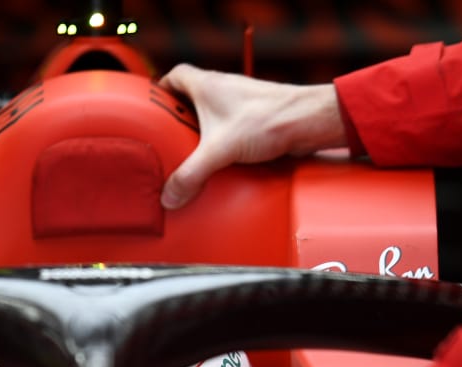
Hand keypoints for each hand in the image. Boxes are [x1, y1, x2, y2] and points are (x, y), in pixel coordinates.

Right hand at [156, 64, 345, 209]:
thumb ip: (191, 174)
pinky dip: (223, 141)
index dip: (162, 89)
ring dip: (203, 131)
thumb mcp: (219, 150)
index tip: (153, 108)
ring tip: (193, 154)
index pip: (175, 75)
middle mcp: (223, 90)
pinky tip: (223, 161)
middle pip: (192, 97)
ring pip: (213, 113)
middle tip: (168, 139)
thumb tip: (170, 196)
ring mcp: (241, 103)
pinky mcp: (256, 118)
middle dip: (179, 116)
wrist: (309, 120)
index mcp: (207, 85)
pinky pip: (231, 127)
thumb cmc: (268, 119)